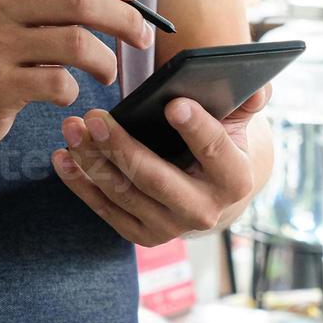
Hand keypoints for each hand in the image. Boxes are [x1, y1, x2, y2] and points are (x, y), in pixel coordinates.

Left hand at [51, 87, 267, 245]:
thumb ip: (246, 102)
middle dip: (122, 147)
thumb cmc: (220, 145)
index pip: (215, 151)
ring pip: (124, 192)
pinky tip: (62, 156)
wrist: (209, 195)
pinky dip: (80, 183)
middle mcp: (204, 211)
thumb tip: (260, 86)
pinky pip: (104, 208)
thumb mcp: (236, 124)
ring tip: (72, 127)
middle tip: (95, 116)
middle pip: (157, 178)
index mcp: (235, 180)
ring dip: (92, 160)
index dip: (196, 128)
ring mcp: (170, 228)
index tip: (173, 104)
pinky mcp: (141, 235)